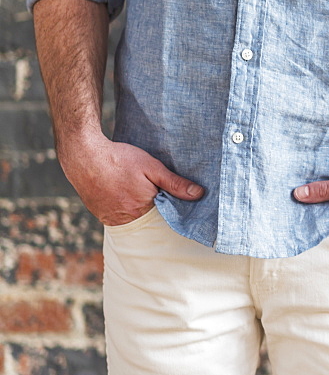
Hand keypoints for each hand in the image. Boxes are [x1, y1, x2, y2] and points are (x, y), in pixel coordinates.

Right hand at [59, 132, 203, 225]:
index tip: (175, 196)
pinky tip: (124, 191)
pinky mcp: (98, 212)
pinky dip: (123, 206)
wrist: (83, 155)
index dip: (170, 205)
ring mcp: (109, 217)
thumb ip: (175, 183)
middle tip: (154, 189)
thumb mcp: (152, 167)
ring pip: (132, 216)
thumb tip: (199, 194)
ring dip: (138, 206)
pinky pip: (117, 214)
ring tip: (137, 189)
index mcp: (142, 209)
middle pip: (148, 217)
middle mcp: (125, 219)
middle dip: (155, 206)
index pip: (164, 215)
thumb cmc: (119, 159)